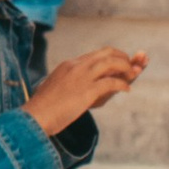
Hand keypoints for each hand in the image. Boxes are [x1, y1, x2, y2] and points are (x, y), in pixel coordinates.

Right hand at [25, 43, 147, 136]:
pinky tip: (127, 89)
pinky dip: (122, 84)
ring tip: (132, 75)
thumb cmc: (44, 106)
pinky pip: (111, 82)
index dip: (111, 58)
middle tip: (130, 66)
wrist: (36, 116)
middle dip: (122, 57)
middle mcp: (76, 66)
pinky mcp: (87, 91)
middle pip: (106, 53)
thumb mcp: (56, 87)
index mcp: (69, 64)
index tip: (120, 65)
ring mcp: (81, 77)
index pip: (96, 55)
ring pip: (111, 63)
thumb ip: (68, 82)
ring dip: (126, 67)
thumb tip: (77, 86)